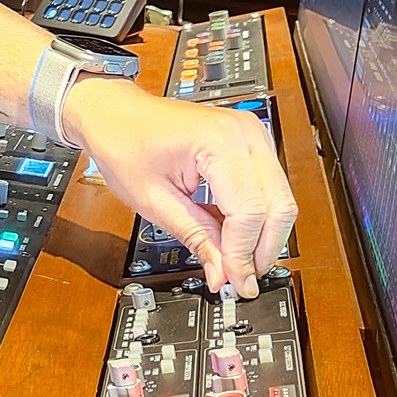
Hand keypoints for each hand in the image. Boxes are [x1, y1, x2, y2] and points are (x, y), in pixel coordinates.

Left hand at [63, 77, 296, 296]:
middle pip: (278, 206)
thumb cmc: (124, 142)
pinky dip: (257, 218)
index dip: (243, 254)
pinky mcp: (251, 144)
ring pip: (280, 199)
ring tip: (236, 263)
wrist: (116, 113)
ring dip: (263, 236)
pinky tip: (234, 238)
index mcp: (218, 141)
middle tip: (241, 279)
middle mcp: (245, 134)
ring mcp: (252, 135)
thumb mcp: (153, 200)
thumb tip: (223, 274)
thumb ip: (195, 237)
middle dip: (262, 249)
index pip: (249, 211)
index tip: (235, 282)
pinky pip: (269, 188)